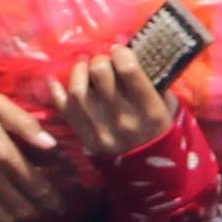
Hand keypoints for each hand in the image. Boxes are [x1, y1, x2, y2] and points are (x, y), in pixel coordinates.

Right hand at [0, 88, 90, 221]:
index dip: (55, 198)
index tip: (65, 202)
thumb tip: (53, 145)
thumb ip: (26, 124)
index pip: (38, 186)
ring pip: (6, 220)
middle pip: (25, 207)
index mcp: (4, 155)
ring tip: (36, 221)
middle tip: (55, 213)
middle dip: (45, 213)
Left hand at [40, 45, 176, 163]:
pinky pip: (63, 108)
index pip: (129, 70)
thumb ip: (151, 80)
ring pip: (78, 90)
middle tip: (102, 62)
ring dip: (78, 71)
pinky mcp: (85, 138)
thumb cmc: (157, 128)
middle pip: (100, 73)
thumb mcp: (166, 105)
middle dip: (99, 60)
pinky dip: (56, 90)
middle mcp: (124, 119)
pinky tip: (57, 79)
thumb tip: (127, 52)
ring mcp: (101, 130)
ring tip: (84, 68)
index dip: (121, 52)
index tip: (120, 51)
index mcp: (150, 109)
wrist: (146, 170)